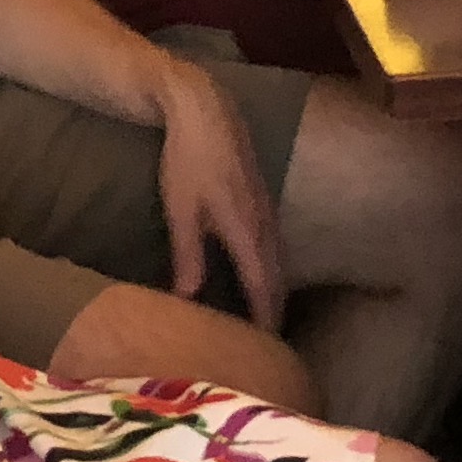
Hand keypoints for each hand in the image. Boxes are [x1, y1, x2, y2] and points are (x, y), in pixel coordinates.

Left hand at [155, 59, 287, 329]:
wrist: (204, 111)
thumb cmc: (187, 160)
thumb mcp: (182, 212)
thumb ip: (188, 257)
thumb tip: (189, 300)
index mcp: (247, 231)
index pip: (264, 288)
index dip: (266, 321)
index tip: (266, 350)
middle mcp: (265, 224)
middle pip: (279, 281)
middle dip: (275, 315)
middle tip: (267, 349)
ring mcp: (267, 211)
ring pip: (279, 264)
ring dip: (275, 294)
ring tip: (266, 323)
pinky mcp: (262, 201)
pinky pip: (274, 248)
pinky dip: (271, 272)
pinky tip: (259, 280)